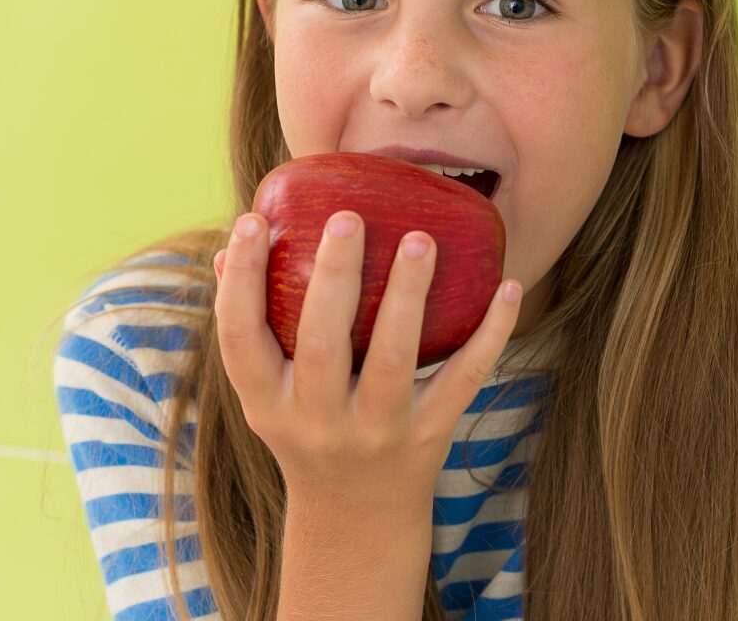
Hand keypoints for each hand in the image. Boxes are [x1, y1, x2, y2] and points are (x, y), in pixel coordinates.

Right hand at [211, 209, 523, 505]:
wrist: (356, 519)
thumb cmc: (306, 431)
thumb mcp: (266, 395)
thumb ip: (251, 327)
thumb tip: (230, 249)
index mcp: (268, 403)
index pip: (240, 338)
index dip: (239, 281)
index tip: (249, 221)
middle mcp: (318, 421)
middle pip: (320, 345)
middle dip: (332, 279)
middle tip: (346, 219)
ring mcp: (377, 431)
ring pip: (394, 362)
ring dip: (408, 297)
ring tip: (420, 240)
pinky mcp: (429, 437)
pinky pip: (463, 380)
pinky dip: (490, 335)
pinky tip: (508, 288)